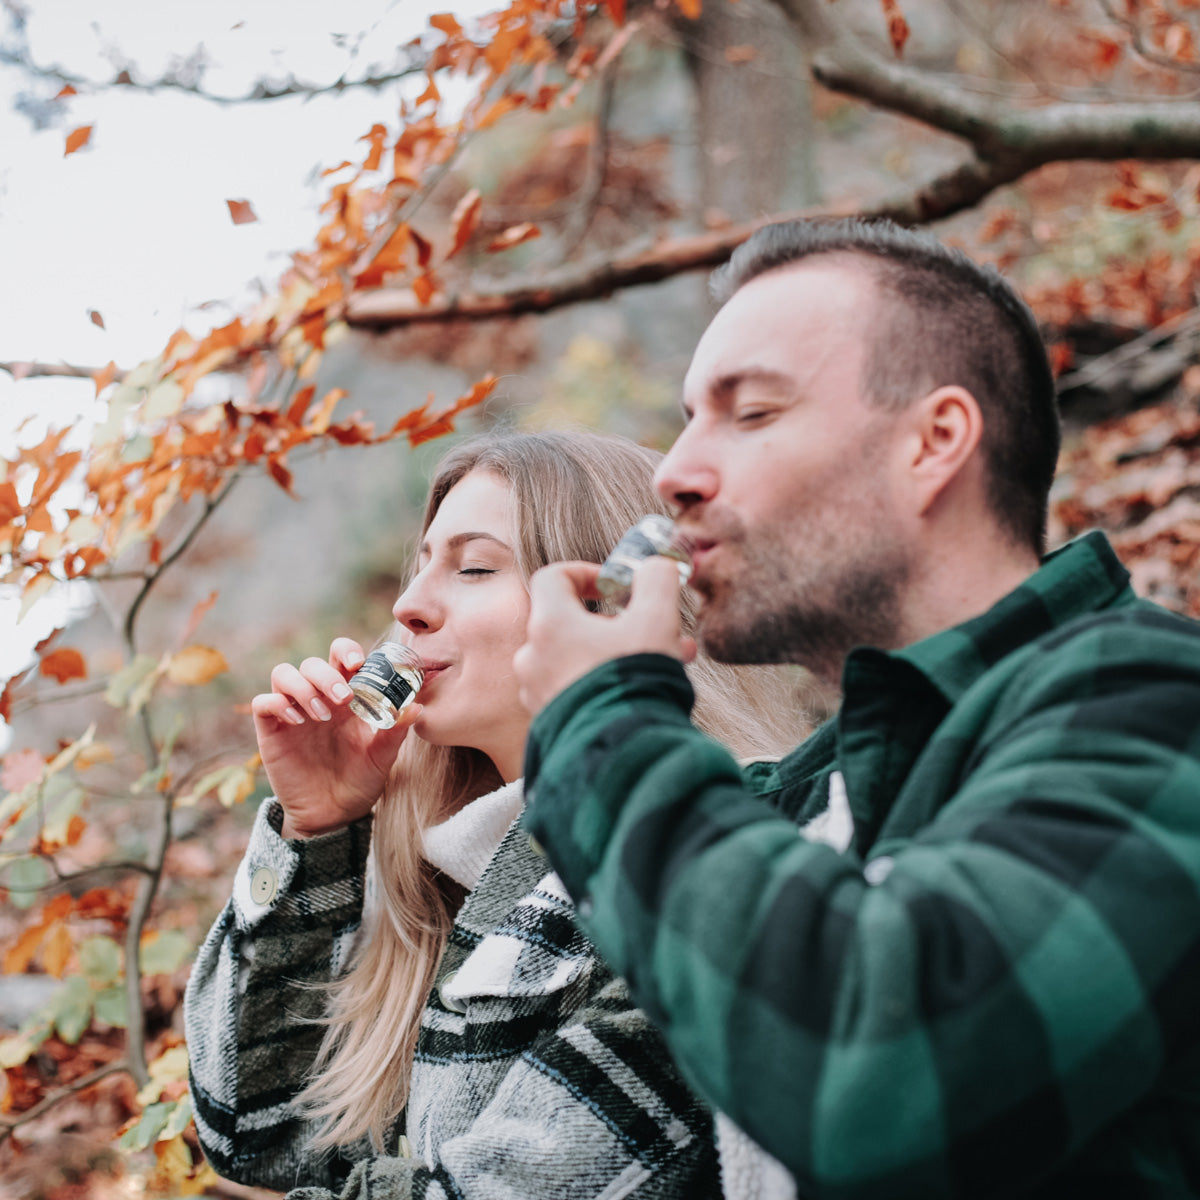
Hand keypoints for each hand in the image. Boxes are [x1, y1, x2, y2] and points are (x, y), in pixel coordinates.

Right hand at [250, 637, 419, 837]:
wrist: (335, 815)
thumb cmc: (361, 779)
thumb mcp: (383, 755)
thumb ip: (396, 729)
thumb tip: (416, 707)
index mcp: (347, 696)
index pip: (340, 656)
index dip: (346, 650)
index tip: (358, 663)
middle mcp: (318, 698)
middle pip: (312, 663)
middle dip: (327, 674)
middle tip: (344, 699)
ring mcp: (293, 712)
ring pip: (284, 673)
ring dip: (303, 687)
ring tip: (322, 715)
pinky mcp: (272, 731)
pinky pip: (263, 702)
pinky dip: (278, 703)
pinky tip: (297, 722)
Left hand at [515, 557, 695, 715]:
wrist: (620, 753)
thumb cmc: (633, 681)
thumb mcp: (657, 619)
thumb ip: (657, 580)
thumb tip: (655, 566)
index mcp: (549, 624)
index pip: (553, 578)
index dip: (585, 573)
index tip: (614, 586)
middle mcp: (533, 656)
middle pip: (570, 622)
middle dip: (619, 621)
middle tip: (656, 628)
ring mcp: (538, 692)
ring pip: (579, 658)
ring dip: (618, 652)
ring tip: (666, 662)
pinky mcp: (550, 720)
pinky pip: (577, 688)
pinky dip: (606, 681)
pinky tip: (644, 690)